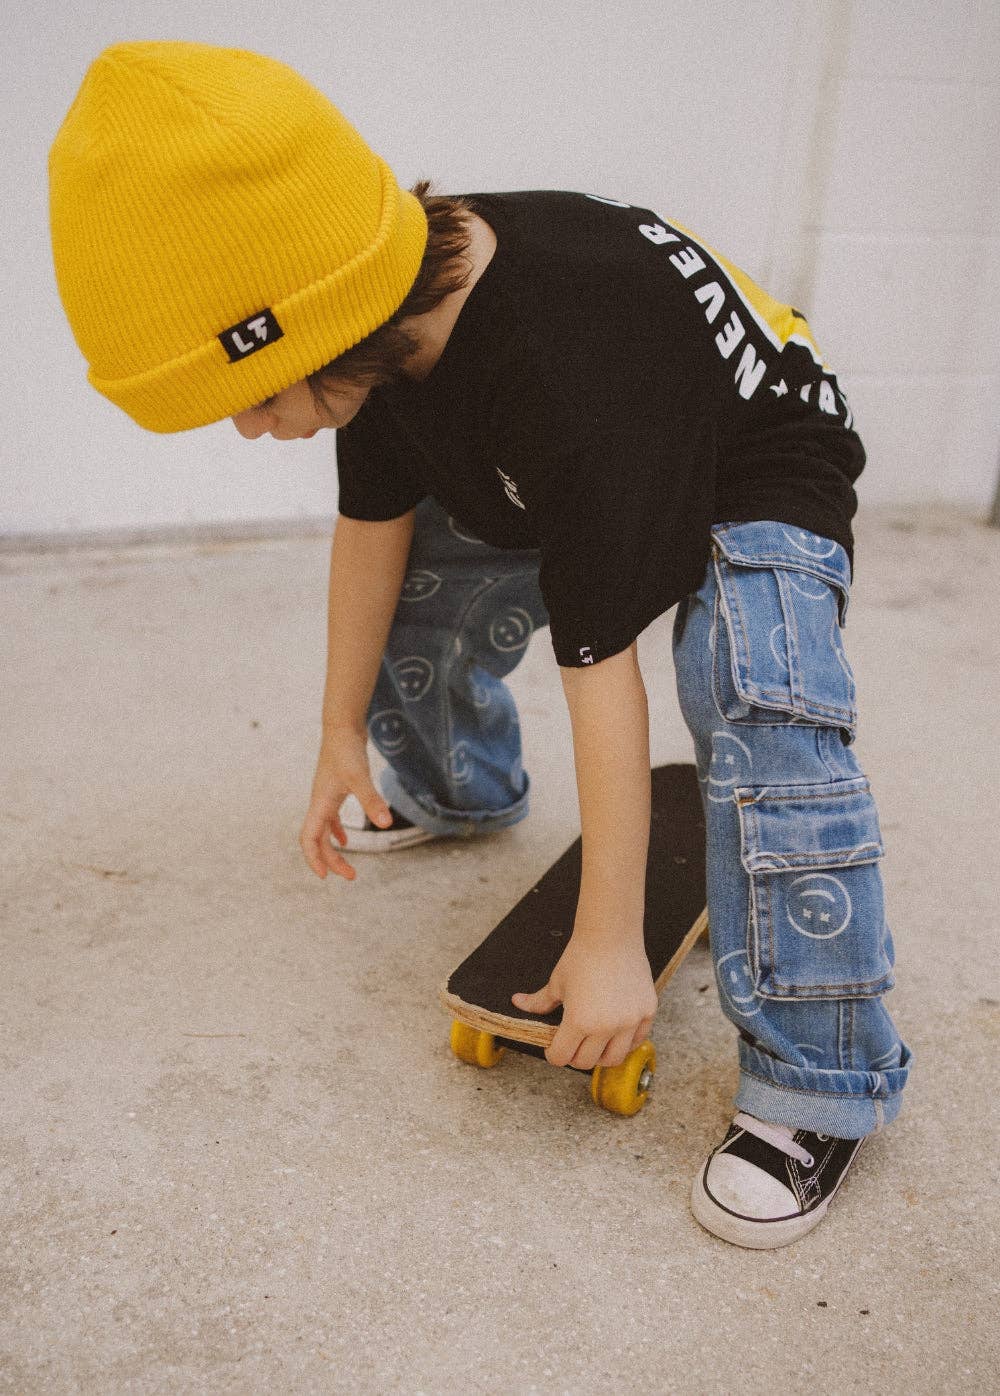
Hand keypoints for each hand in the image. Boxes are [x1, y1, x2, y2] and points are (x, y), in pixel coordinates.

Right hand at [299, 726, 391, 880]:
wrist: (342, 727)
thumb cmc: (347, 750)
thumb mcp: (359, 777)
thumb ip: (372, 800)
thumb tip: (385, 824)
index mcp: (320, 804)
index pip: (308, 839)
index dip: (314, 859)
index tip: (326, 877)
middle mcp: (319, 803)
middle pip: (318, 840)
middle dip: (331, 861)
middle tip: (351, 876)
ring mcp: (326, 798)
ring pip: (324, 831)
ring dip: (333, 850)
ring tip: (348, 867)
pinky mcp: (335, 790)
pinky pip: (331, 818)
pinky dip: (337, 831)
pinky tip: (347, 839)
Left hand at [511, 929, 656, 1069]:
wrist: (611, 935)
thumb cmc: (581, 956)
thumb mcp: (557, 982)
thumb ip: (539, 1001)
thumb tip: (518, 1003)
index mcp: (579, 1021)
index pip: (562, 1057)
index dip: (553, 1054)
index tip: (553, 1047)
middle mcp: (606, 1027)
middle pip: (586, 1062)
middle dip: (574, 1056)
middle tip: (572, 1044)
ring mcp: (629, 1021)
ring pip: (614, 1059)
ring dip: (600, 1055)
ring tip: (594, 1043)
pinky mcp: (647, 1012)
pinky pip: (637, 1041)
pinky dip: (624, 1043)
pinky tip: (615, 1034)